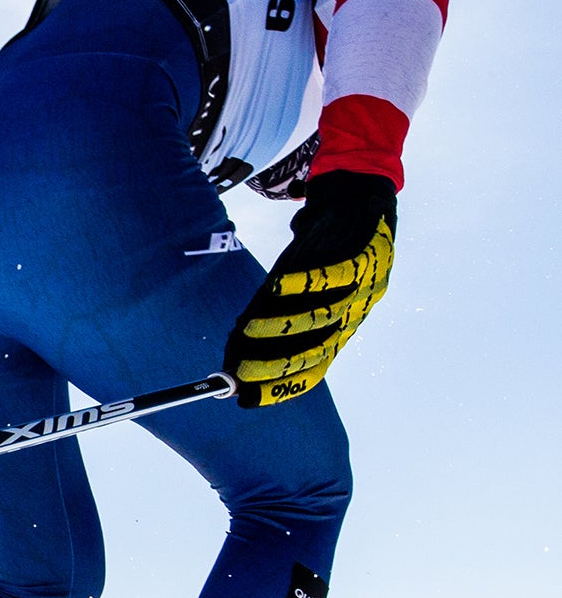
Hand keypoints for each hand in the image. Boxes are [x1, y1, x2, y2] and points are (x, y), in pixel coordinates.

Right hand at [223, 171, 395, 407]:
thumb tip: (230, 355)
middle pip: (317, 350)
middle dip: (277, 365)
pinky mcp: (366, 255)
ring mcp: (364, 286)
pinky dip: (305, 282)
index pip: (313, 369)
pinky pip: (337, 274)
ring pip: (324, 316)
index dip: (280, 387)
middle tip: (241, 373)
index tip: (246, 398)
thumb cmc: (320, 249)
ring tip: (247, 331)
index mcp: (339, 328)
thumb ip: (264, 319)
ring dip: (282, 327)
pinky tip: (275, 285)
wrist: (354, 199)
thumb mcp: (288, 290)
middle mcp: (354, 313)